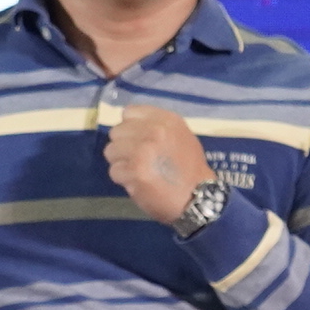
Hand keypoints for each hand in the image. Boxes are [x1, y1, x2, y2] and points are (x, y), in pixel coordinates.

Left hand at [103, 100, 211, 223]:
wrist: (198, 197)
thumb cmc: (189, 169)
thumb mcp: (180, 136)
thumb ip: (156, 128)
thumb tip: (130, 128)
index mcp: (166, 120)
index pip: (129, 112)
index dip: (129, 128)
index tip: (137, 140)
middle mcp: (153, 131)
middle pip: (116, 132)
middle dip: (123, 147)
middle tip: (136, 160)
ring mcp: (142, 150)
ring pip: (111, 151)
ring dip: (121, 163)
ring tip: (137, 172)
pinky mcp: (134, 170)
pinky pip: (114, 171)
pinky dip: (123, 179)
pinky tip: (138, 183)